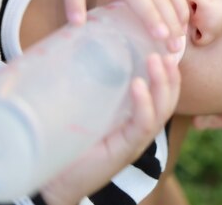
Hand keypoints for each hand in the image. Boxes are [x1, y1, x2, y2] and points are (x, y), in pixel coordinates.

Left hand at [39, 53, 180, 204]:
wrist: (51, 181)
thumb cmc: (64, 142)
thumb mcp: (80, 106)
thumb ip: (82, 81)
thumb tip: (68, 40)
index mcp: (133, 116)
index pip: (160, 90)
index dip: (167, 68)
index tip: (164, 43)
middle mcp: (140, 127)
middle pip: (168, 96)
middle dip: (170, 72)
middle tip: (165, 47)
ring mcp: (135, 140)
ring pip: (162, 107)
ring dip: (161, 82)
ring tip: (156, 59)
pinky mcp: (125, 150)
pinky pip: (143, 124)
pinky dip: (144, 104)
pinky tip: (138, 85)